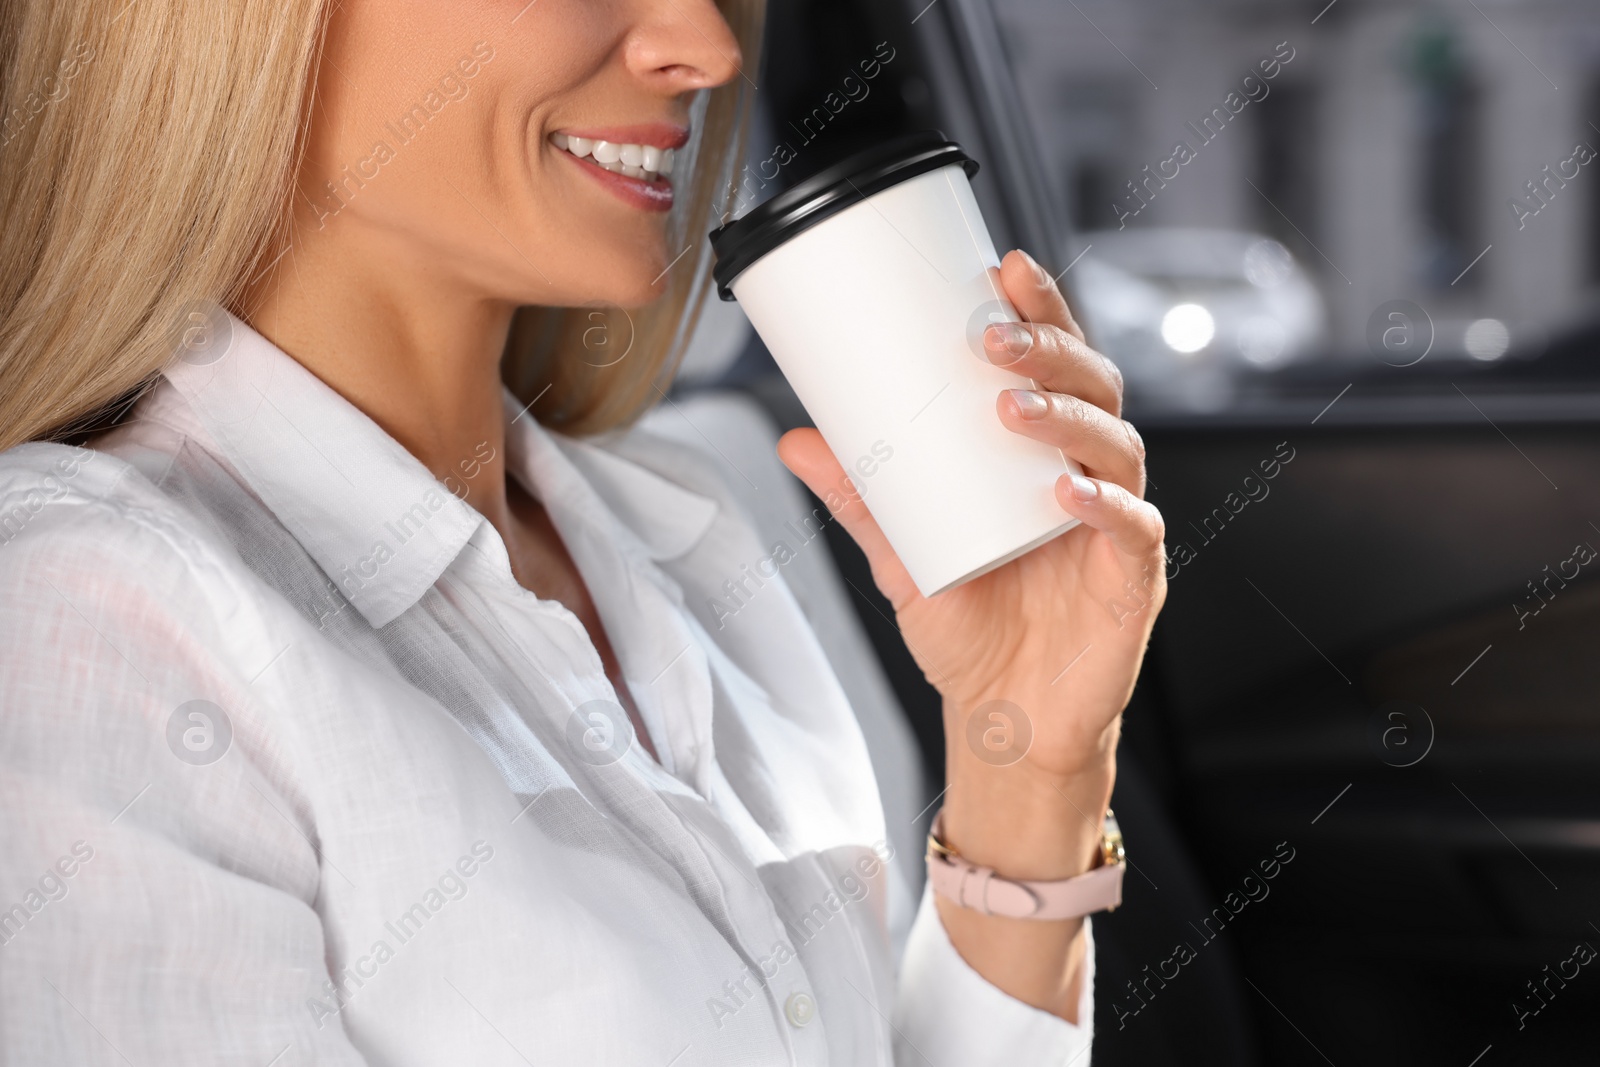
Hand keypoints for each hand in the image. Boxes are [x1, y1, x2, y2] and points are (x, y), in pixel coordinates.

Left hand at [777, 249, 1164, 1019]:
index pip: (1055, 364)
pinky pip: (1135, 529)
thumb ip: (859, 497)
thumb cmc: (969, 628)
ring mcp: (1117, 526)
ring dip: (1068, 417)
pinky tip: (1065, 492)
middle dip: (1051, 349)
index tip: (1002, 265)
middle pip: (1096, 387)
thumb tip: (794, 438)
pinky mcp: (1135, 581)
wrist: (1001, 724)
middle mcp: (1088, 477)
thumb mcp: (900, 553)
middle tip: (991, 335)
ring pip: (1117, 446)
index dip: (1041, 311)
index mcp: (1042, 456)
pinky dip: (1105, 506)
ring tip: (1008, 407)